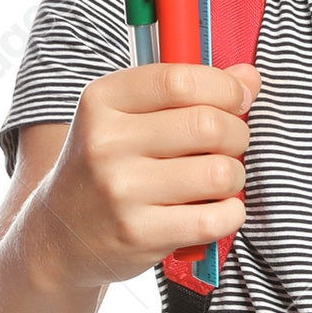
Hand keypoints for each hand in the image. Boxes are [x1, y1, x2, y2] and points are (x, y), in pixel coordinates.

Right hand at [29, 62, 261, 290]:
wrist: (62, 235)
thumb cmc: (109, 166)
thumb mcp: (128, 117)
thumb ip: (188, 90)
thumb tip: (249, 77)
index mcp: (102, 101)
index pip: (179, 80)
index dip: (225, 88)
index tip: (237, 100)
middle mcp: (106, 143)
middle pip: (208, 125)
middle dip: (237, 134)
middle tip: (230, 145)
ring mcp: (121, 192)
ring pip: (219, 173)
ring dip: (234, 176)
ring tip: (219, 180)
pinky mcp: (139, 234)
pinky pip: (215, 218)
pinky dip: (230, 213)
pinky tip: (216, 209)